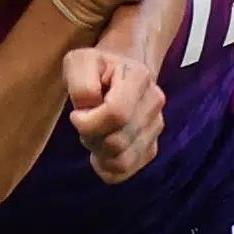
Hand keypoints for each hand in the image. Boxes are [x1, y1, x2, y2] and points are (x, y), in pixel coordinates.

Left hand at [65, 48, 165, 182]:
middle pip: (117, 141)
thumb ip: (81, 83)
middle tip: (84, 122)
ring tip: (94, 134)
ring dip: (99, 152)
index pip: (116, 114)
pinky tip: (100, 150)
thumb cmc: (95, 67)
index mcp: (139, 77)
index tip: (76, 114)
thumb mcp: (79, 62)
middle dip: (90, 137)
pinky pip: (126, 171)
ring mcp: (156, 127)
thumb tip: (89, 109)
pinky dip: (106, 167)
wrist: (119, 72)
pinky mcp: (151, 147)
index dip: (88, 122)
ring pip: (122, 161)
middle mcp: (155, 102)